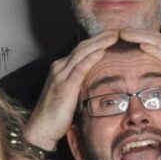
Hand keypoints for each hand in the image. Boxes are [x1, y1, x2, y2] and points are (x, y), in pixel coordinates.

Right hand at [23, 31, 118, 149]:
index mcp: (61, 68)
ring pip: (83, 53)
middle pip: (84, 46)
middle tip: (119, 30)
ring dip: (100, 42)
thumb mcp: (72, 95)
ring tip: (115, 35)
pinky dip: (91, 57)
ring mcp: (60, 75)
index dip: (99, 40)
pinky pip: (80, 68)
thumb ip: (83, 85)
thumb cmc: (57, 115)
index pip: (83, 49)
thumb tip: (100, 82)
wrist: (41, 129)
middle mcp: (60, 68)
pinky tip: (102, 51)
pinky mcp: (64, 86)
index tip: (114, 35)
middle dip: (102, 37)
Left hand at [120, 29, 160, 123]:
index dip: (135, 36)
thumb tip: (142, 79)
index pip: (152, 40)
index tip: (118, 36)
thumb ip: (160, 75)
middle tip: (115, 30)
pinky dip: (153, 48)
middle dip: (134, 32)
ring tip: (123, 33)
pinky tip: (141, 45)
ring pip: (157, 42)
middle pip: (152, 36)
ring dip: (139, 36)